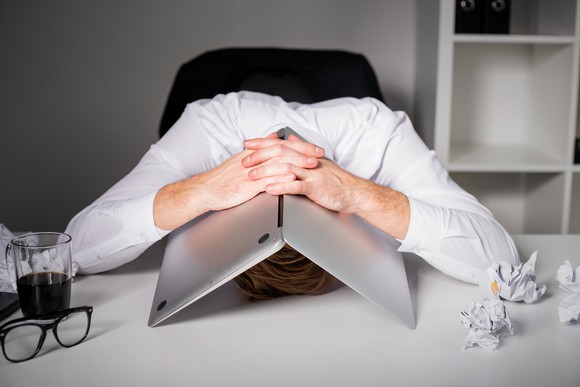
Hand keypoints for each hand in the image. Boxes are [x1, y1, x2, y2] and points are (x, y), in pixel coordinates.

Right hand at [153, 133, 324, 230]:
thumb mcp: (243, 160)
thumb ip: (260, 149)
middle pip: (282, 150)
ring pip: (277, 163)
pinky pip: (266, 179)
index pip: (281, 144)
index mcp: (254, 153)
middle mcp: (254, 159)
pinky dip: (280, 177)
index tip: (315, 148)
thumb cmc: (224, 178)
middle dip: (304, 152)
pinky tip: (292, 177)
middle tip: (319, 154)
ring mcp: (251, 171)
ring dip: (297, 163)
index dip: (300, 146)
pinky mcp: (247, 185)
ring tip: (312, 165)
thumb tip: (274, 137)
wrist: (206, 190)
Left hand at [247, 135, 409, 238]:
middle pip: (280, 153)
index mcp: (306, 154)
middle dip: (259, 156)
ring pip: (285, 168)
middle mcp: (307, 161)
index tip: (247, 144)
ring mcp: (312, 174)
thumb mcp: (318, 161)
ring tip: (251, 176)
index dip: (262, 143)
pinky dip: (280, 186)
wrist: (354, 192)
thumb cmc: (336, 180)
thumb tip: (290, 139)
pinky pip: (295, 186)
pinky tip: (269, 189)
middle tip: (244, 161)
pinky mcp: (315, 188)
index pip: (280, 144)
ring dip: (266, 171)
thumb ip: (302, 149)